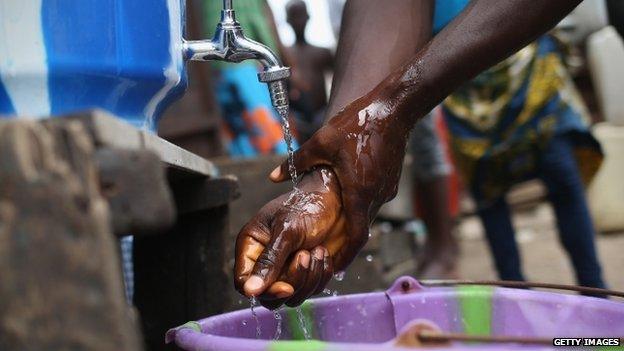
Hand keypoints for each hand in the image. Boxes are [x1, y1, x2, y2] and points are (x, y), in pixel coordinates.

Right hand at [234, 168, 348, 308]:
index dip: (263, 290)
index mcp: (252, 246)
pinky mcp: (307, 273)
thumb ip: (269, 261)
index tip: (286, 287)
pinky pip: (312, 290)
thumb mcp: (286, 231)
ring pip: (292, 296)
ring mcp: (287, 269)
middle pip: (269, 295)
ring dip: (310, 276)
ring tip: (318, 249)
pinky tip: (324, 252)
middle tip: (306, 254)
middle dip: (293, 280)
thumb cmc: (307, 206)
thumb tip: (250, 291)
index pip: (244, 282)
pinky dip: (321, 274)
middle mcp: (266, 261)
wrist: (338, 200)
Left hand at [270, 83, 413, 270]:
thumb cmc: (357, 124)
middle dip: (344, 245)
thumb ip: (296, 163)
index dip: (344, 256)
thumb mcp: (321, 142)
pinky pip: (374, 202)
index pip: (355, 237)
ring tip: (334, 231)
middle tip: (326, 255)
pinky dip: (361, 208)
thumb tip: (272, 177)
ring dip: (352, 225)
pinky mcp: (391, 181)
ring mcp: (386, 189)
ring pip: (368, 216)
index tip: (332, 268)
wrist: (394, 108)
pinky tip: (348, 201)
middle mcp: (376, 196)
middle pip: (360, 231)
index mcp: (358, 191)